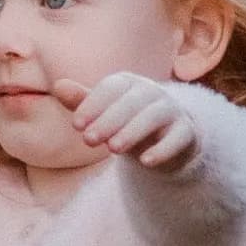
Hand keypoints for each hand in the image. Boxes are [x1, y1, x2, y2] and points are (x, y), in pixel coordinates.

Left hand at [70, 69, 205, 171]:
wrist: (168, 139)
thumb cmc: (128, 122)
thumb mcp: (104, 114)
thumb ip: (82, 101)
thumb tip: (58, 86)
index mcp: (129, 83)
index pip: (111, 88)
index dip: (93, 104)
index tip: (76, 126)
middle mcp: (152, 92)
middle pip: (131, 102)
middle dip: (109, 120)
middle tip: (88, 140)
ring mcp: (172, 110)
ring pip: (154, 117)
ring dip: (132, 131)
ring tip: (112, 149)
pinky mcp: (187, 132)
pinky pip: (178, 138)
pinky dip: (163, 149)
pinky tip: (146, 162)